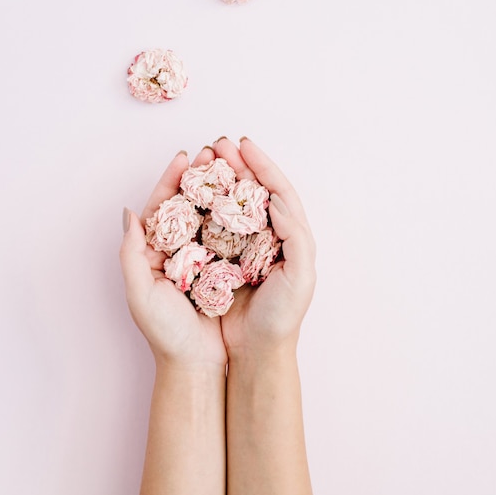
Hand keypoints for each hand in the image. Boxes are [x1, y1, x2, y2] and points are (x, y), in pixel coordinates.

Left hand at [119, 147, 227, 369]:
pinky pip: (231, 235)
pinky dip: (237, 216)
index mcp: (154, 252)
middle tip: (213, 152)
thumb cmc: (165, 333)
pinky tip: (247, 200)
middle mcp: (179, 250)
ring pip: (211, 215)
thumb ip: (130, 253)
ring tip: (231, 166)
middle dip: (199, 177)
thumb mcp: (140, 292)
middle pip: (188, 204)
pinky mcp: (225, 268)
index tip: (185, 157)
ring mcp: (203, 257)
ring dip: (220, 190)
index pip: (161, 207)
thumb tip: (129, 213)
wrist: (196, 364)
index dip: (171, 181)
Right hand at [213, 137, 316, 358]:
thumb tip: (275, 199)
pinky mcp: (223, 257)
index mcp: (290, 236)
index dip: (262, 166)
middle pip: (253, 191)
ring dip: (220, 180)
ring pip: (232, 204)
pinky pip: (213, 225)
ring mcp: (244, 245)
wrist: (256, 350)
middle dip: (237, 165)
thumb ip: (295, 235)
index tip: (245, 146)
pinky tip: (193, 194)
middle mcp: (267, 236)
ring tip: (205, 160)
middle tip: (218, 145)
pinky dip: (205, 206)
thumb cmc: (282, 316)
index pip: (277, 191)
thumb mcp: (301, 277)